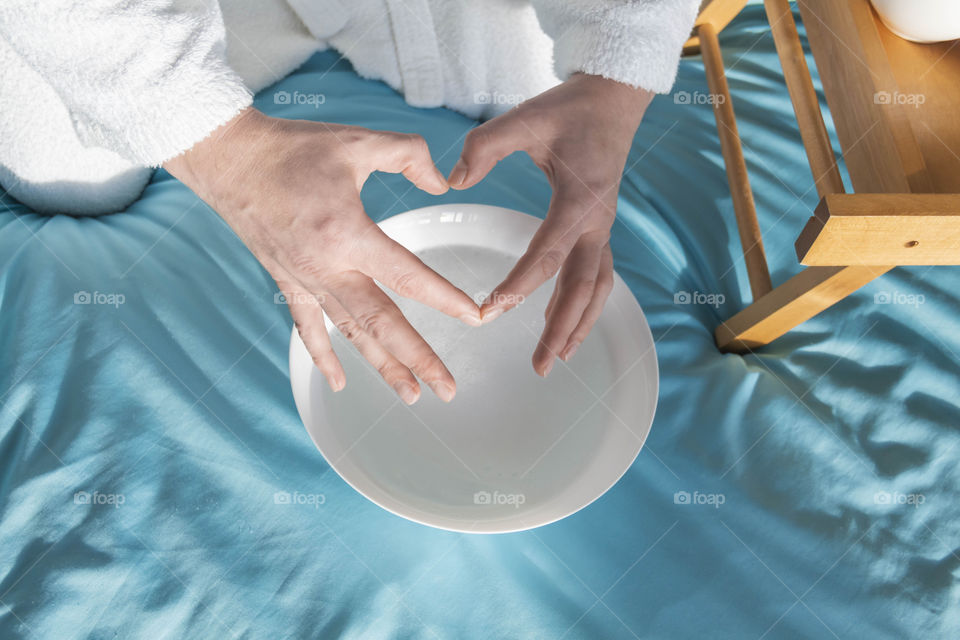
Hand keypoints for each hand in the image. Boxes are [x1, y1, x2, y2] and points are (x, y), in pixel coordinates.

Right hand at [164, 108, 480, 403]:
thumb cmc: (292, 147)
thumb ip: (409, 156)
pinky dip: (323, 356)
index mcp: (349, 233)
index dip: (447, 300)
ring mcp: (304, 279)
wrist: (228, 157)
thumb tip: (443, 184)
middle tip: (448, 389)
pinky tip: (338, 383)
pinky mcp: (285, 280)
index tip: (476, 318)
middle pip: (381, 323)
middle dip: (418, 359)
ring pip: (350, 333)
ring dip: (381, 366)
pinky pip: (306, 327)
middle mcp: (327, 267)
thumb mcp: (359, 141)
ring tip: (411, 395)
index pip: (409, 276)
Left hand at [447, 74, 652, 375]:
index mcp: (578, 200)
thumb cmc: (568, 110)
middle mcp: (597, 221)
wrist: (612, 100)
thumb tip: (451, 182)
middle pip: (582, 286)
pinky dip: (583, 304)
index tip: (490, 311)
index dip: (519, 286)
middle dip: (563, 329)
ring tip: (557, 358)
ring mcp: (603, 227)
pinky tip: (561, 321)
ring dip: (579, 324)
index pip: (547, 255)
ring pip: (597, 287)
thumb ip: (484, 147)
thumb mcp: (524, 119)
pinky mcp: (600, 227)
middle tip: (541, 366)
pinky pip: (596, 275)